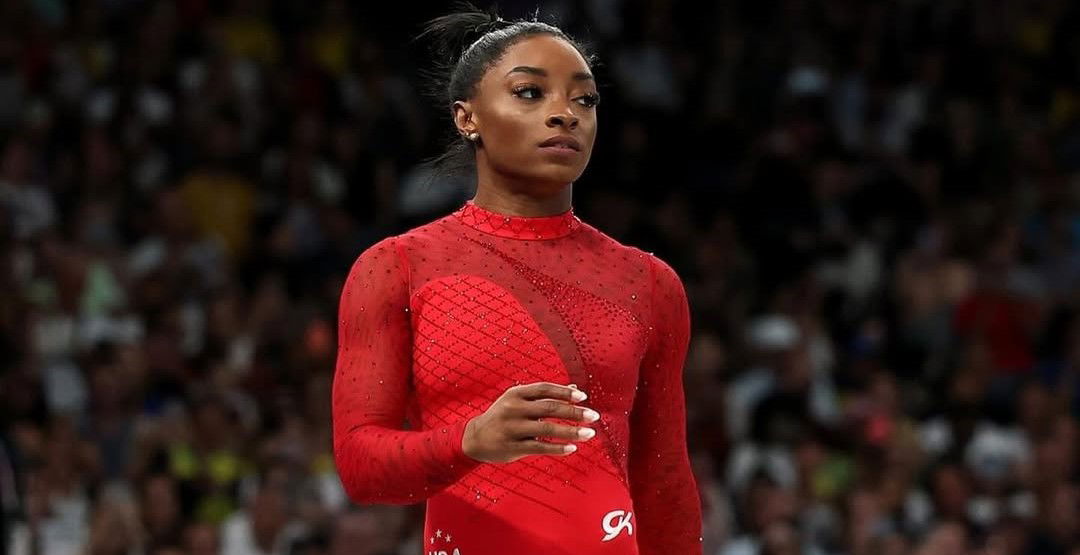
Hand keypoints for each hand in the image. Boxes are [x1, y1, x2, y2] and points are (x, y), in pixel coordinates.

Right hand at [462, 382, 600, 463]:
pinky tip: (572, 448)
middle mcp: (513, 409)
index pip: (545, 389)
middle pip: (550, 408)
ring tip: (590, 433)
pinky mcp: (513, 447)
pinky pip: (540, 447)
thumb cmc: (503, 416)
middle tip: (594, 415)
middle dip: (574, 412)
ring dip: (571, 431)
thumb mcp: (518, 400)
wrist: (475, 438)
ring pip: (547, 429)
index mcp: (516, 394)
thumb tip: (575, 389)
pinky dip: (558, 448)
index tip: (583, 397)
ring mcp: (512, 428)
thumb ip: (545, 395)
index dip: (565, 392)